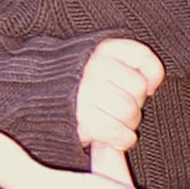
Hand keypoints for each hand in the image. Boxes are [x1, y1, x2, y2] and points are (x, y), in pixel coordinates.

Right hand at [75, 38, 164, 155]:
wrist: (36, 97)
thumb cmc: (80, 83)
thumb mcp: (102, 60)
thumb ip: (131, 63)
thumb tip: (152, 86)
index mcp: (101, 49)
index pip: (141, 56)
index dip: (153, 75)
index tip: (149, 88)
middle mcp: (93, 67)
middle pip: (138, 88)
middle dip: (136, 104)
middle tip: (121, 109)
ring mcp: (86, 92)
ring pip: (129, 111)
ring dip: (129, 124)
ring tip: (116, 123)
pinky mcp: (82, 118)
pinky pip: (117, 132)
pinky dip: (122, 140)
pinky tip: (114, 138)